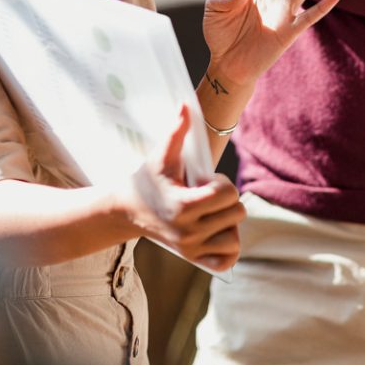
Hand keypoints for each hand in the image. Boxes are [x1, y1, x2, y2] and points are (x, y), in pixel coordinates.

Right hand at [127, 105, 244, 268]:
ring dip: (229, 220)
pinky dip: (229, 246)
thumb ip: (176, 131)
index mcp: (183, 206)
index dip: (221, 181)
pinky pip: (227, 258)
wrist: (129, 210)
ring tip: (213, 211)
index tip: (205, 180)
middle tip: (209, 193)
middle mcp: (188, 232)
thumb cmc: (148, 178)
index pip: (227, 194)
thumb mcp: (161, 155)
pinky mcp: (193, 258)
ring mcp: (191, 248)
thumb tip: (185, 105)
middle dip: (227, 198)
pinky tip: (219, 229)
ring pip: (234, 237)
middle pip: (236, 213)